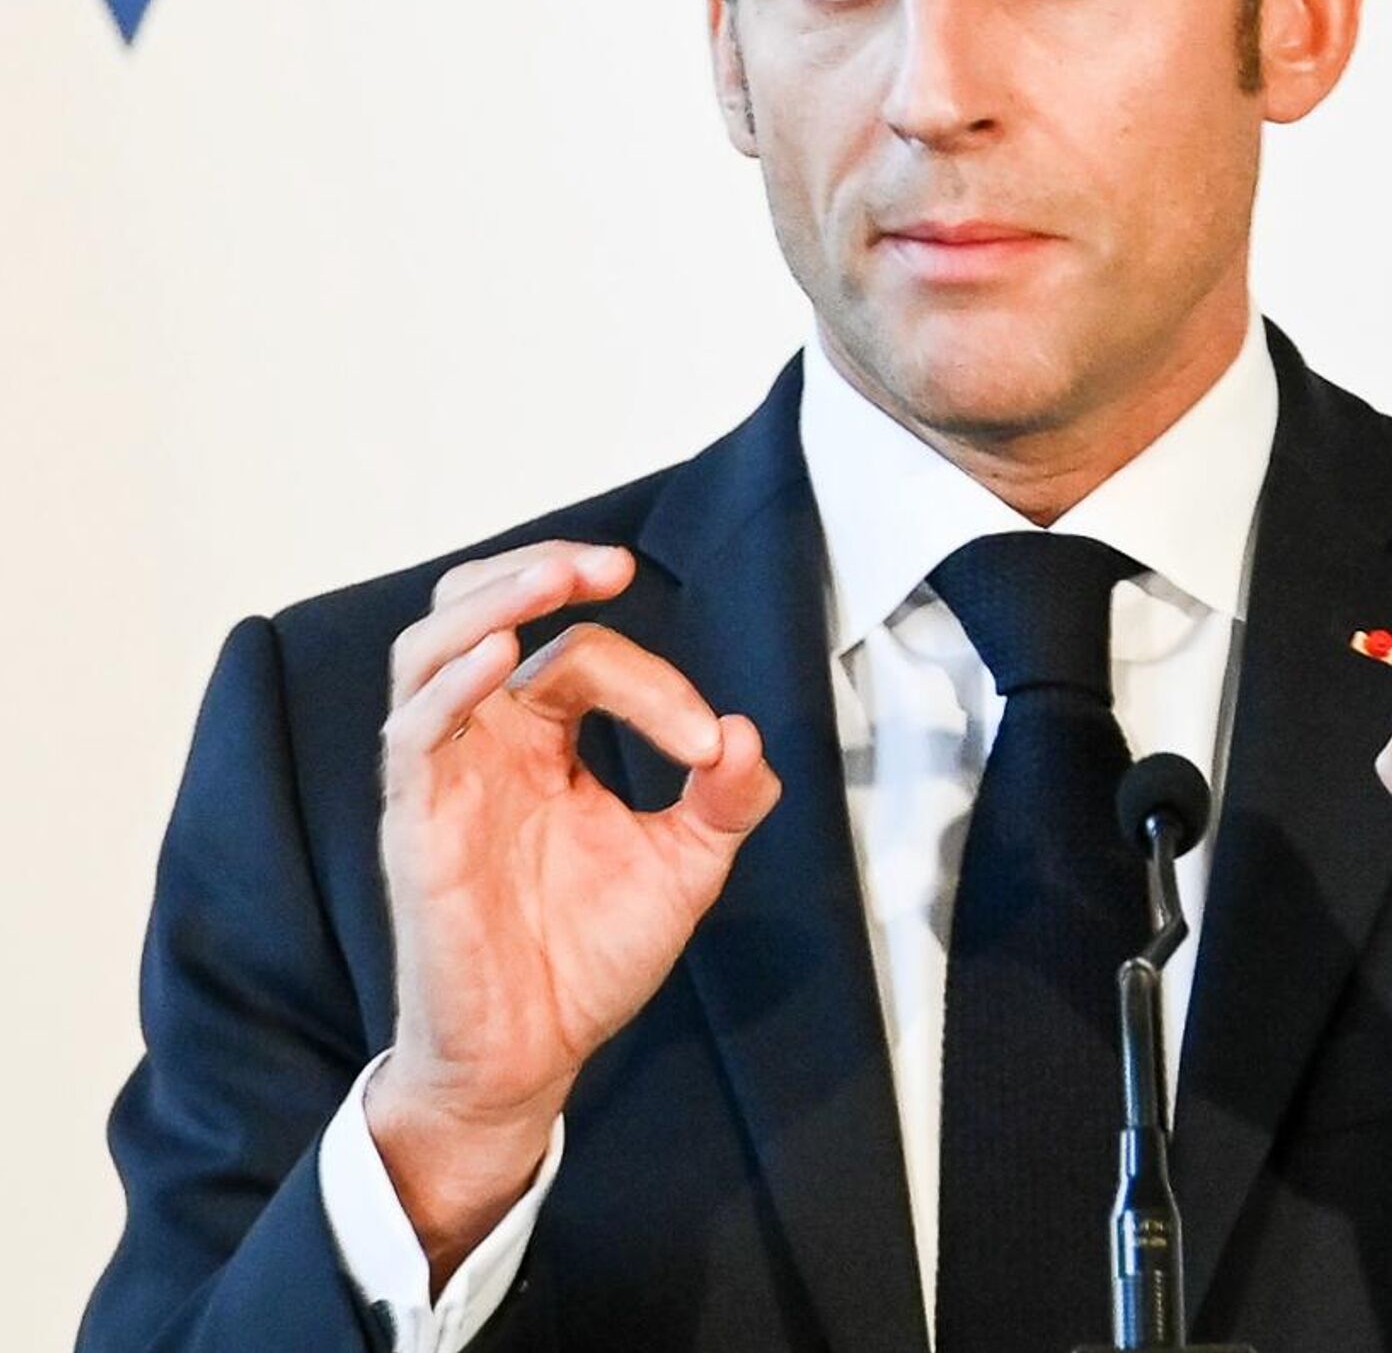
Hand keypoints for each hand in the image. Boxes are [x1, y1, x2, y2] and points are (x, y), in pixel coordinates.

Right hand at [368, 540, 779, 1277]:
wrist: (531, 1059)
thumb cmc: (589, 957)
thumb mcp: (683, 868)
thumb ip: (726, 801)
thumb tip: (749, 736)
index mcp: (541, 734)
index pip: (585, 656)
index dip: (656, 684)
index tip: (710, 744)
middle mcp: (485, 737)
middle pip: (482, 607)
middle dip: (541, 568)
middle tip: (612, 562)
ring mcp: (441, 772)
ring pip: (431, 647)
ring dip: (492, 600)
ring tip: (555, 575)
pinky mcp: (413, 821)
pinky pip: (415, 731)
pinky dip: (452, 683)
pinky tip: (501, 657)